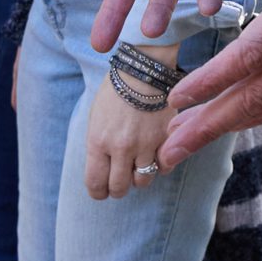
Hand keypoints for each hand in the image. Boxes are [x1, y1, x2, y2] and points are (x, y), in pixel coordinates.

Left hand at [85, 42, 180, 198]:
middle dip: (118, 189)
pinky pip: (164, 166)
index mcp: (98, 141)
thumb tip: (102, 171)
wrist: (144, 68)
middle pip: (119, 188)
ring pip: (143, 180)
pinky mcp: (166, 137)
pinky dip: (160, 166)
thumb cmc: (115, 90)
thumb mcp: (96, 118)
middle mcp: (121, 147)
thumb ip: (98, 147)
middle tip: (121, 181)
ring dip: (140, 177)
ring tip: (139, 166)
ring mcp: (146, 143)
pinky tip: (156, 155)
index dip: (98, 192)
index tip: (102, 191)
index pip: (95, 184)